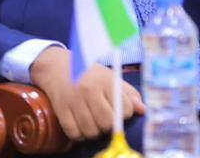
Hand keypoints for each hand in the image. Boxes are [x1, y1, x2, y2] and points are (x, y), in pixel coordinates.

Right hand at [29, 46, 143, 141]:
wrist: (57, 66)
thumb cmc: (89, 73)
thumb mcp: (110, 77)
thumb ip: (128, 93)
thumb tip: (143, 110)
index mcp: (106, 81)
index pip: (125, 109)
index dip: (125, 113)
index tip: (119, 109)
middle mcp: (90, 90)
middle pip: (107, 123)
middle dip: (109, 125)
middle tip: (104, 117)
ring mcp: (74, 101)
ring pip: (91, 131)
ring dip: (94, 131)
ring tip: (93, 121)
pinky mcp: (61, 110)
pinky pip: (74, 133)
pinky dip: (80, 134)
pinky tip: (81, 125)